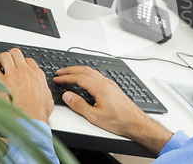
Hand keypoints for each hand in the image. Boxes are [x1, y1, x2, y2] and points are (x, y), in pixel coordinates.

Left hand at [0, 49, 53, 123]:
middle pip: (16, 53)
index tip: (18, 66)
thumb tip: (44, 92)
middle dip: (10, 55)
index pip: (28, 60)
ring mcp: (12, 75)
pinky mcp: (1, 82)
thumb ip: (45, 90)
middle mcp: (25, 71)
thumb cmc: (39, 111)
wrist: (31, 118)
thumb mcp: (48, 97)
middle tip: (6, 61)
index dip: (22, 62)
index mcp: (37, 74)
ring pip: (4, 56)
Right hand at [53, 66, 172, 153]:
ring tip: (69, 74)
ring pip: (92, 72)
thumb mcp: (95, 117)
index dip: (66, 77)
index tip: (57, 78)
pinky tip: (85, 79)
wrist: (135, 122)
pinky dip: (87, 74)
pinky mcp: (113, 87)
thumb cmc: (119, 121)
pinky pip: (98, 76)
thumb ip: (79, 105)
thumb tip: (67, 96)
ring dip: (79, 71)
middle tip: (60, 73)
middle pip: (85, 70)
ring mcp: (110, 84)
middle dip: (71, 70)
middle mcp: (106, 83)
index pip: (79, 78)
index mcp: (101, 88)